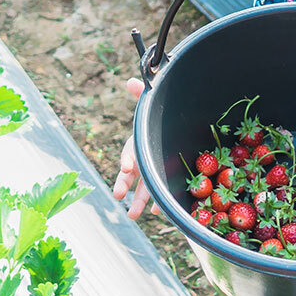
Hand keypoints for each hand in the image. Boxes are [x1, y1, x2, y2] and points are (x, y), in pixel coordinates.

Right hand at [112, 76, 161, 218]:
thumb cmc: (161, 118)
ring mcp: (153, 173)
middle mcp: (143, 160)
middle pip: (131, 175)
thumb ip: (143, 95)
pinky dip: (160, 203)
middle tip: (119, 195)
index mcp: (139, 144)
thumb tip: (131, 80)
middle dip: (124, 185)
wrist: (176, 128)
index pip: (129, 152)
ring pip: (143, 190)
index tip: (126, 167)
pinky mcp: (165, 182)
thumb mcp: (153, 106)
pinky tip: (159, 212)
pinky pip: (161, 194)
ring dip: (138, 202)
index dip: (127, 159)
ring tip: (133, 216)